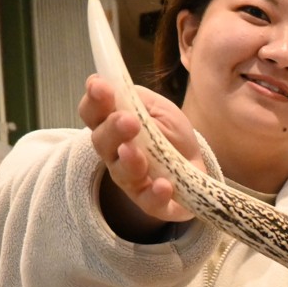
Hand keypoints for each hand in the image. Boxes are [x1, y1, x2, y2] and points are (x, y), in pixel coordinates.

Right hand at [80, 75, 203, 233]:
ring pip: (123, 173)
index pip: (93, 113)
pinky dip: (156, 195)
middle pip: (103, 143)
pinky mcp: (153, 203)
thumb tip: (112, 83)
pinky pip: (150, 203)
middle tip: (127, 120)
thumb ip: (138, 100)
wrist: (194, 165)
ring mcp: (132, 180)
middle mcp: (115, 155)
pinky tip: (164, 186)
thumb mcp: (158, 109)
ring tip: (137, 153)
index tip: (100, 87)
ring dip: (130, 162)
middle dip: (113, 130)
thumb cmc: (169, 134)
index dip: (94, 101)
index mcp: (111, 126)